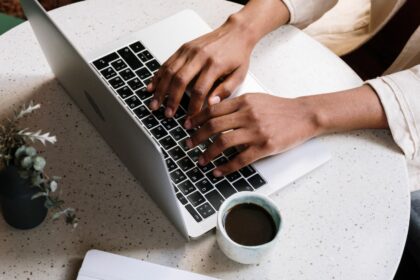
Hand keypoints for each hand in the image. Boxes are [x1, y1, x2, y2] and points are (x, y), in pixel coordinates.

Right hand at [147, 15, 254, 117]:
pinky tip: (152, 87)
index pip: (200, 90)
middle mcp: (199, 56)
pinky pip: (167, 63)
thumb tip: (211, 104)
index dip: (193, 107)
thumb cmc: (238, 54)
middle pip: (180, 80)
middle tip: (167, 114)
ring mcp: (189, 51)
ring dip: (160, 90)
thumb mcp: (239, 75)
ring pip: (169, 71)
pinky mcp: (183, 48)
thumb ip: (226, 91)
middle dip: (171, 100)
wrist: (236, 32)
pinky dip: (158, 76)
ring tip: (155, 104)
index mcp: (214, 65)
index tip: (190, 119)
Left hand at [185, 93, 320, 175]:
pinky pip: (240, 159)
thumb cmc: (279, 108)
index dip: (196, 118)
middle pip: (213, 126)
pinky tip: (218, 171)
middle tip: (188, 144)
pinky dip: (226, 167)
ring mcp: (256, 131)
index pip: (213, 109)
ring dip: (208, 153)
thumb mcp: (256, 99)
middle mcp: (248, 115)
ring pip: (223, 142)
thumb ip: (236, 103)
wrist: (304, 115)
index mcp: (244, 101)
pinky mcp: (265, 146)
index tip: (187, 126)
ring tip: (201, 160)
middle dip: (196, 137)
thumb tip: (213, 108)